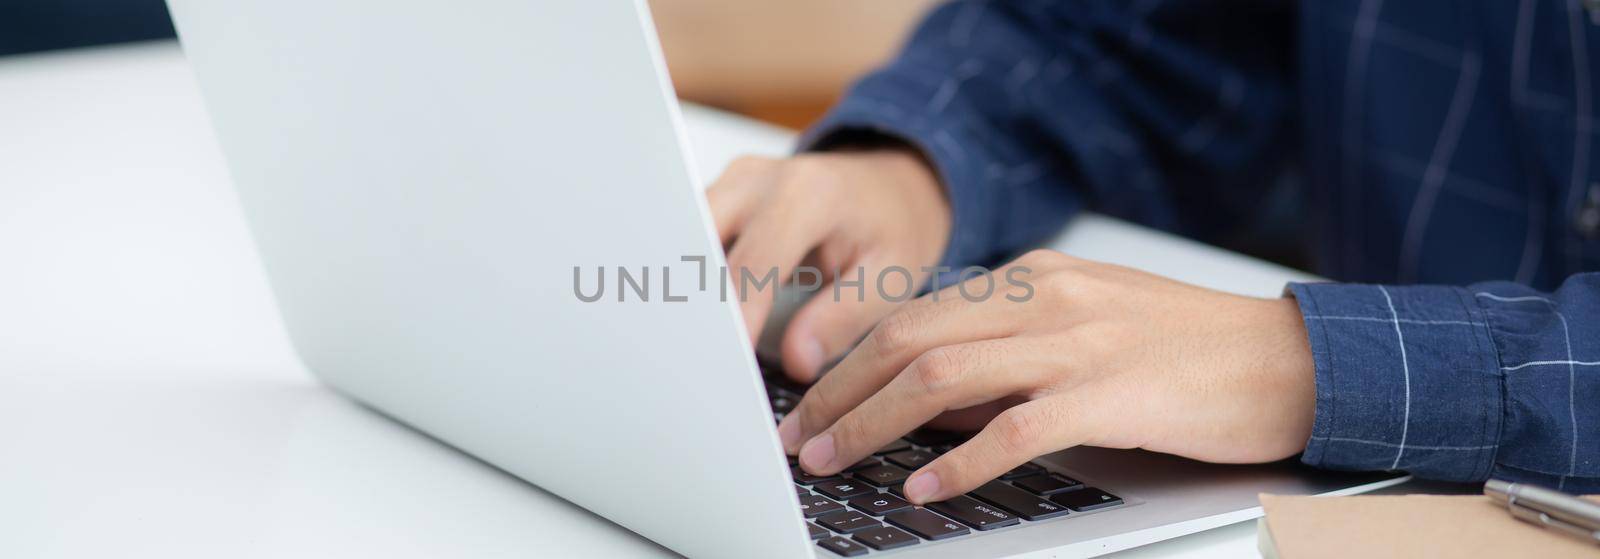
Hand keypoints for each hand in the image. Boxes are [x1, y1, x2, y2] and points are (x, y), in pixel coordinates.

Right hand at [706, 149, 950, 381]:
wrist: (891, 186)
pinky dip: (693, 277)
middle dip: (694, 301)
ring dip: (688, 289)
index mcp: (808, 195)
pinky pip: (692, 236)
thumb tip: (796, 359)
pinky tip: (700, 318)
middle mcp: (761, 179)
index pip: (751, 265)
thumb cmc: (892, 228)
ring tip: (693, 343)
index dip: (733, 317)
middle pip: (699, 242)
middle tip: (699, 358)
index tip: (725, 365)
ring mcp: (735, 182)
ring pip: (685, 237)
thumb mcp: (889, 276)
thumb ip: (842, 317)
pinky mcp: (721, 193)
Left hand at [777, 250, 1315, 503]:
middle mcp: (1046, 299)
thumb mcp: (1082, 332)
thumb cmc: (1185, 351)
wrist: (1287, 359)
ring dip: (873, 422)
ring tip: (831, 459)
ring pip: (942, 375)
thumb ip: (1004, 356)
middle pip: (909, 338)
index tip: (806, 401)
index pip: (913, 314)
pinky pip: (1016, 429)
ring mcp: (1078, 343)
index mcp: (1033, 278)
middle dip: (838, 391)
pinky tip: (926, 488)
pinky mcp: (1111, 394)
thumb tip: (925, 400)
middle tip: (796, 437)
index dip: (846, 360)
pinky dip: (960, 461)